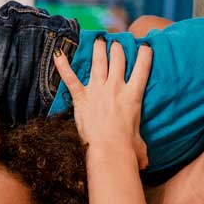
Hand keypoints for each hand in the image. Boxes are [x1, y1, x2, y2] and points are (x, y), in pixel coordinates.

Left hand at [53, 39, 151, 169]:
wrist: (109, 149)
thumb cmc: (126, 148)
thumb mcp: (139, 146)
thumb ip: (141, 150)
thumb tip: (145, 164)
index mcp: (133, 95)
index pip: (142, 67)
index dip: (144, 53)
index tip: (144, 46)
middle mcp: (116, 87)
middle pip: (118, 58)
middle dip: (117, 48)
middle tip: (116, 43)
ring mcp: (98, 90)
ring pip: (99, 61)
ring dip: (99, 49)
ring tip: (99, 39)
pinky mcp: (82, 97)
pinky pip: (71, 78)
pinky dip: (63, 66)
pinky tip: (59, 53)